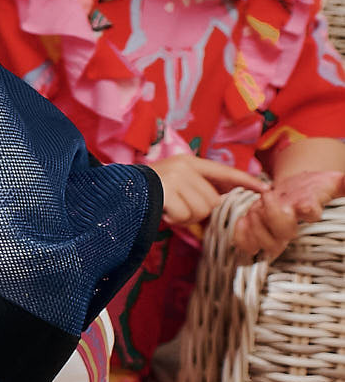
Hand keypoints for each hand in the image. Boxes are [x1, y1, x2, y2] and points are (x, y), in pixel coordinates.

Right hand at [153, 153, 267, 229]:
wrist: (116, 191)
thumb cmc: (149, 191)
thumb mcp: (176, 182)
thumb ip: (199, 187)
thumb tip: (225, 199)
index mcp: (189, 162)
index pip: (224, 171)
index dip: (246, 181)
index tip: (265, 189)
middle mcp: (184, 167)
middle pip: (213, 199)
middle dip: (199, 210)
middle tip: (179, 207)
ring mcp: (174, 179)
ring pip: (201, 210)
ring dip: (187, 217)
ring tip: (170, 209)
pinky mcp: (165, 193)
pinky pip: (185, 216)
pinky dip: (175, 220)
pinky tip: (163, 213)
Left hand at [236, 167, 344, 260]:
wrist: (295, 190)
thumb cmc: (313, 186)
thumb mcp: (331, 181)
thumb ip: (343, 183)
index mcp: (309, 209)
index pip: (312, 213)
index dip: (308, 210)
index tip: (304, 202)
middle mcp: (293, 224)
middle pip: (285, 233)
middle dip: (273, 216)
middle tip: (268, 196)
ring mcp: (274, 229)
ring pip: (267, 242)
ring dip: (257, 227)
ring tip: (255, 209)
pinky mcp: (258, 229)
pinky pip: (248, 242)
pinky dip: (242, 234)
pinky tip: (243, 219)